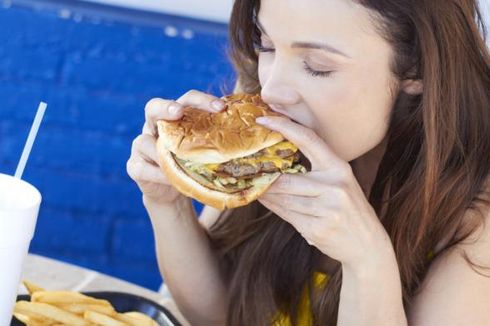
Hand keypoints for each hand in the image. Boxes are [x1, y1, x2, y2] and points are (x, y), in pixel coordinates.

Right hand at [127, 90, 226, 205]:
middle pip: (153, 107)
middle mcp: (154, 126)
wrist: (172, 192)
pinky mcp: (134, 167)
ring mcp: (140, 146)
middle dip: (165, 107)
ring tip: (179, 162)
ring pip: (144, 142)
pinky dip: (158, 174)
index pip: (186, 100)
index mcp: (175, 118)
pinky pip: (142, 168)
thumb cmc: (193, 166)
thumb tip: (259, 134)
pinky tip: (171, 180)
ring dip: (162, 151)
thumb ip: (220, 141)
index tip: (220, 107)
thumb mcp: (206, 152)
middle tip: (177, 112)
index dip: (201, 100)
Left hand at [255, 116, 392, 271]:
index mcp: (339, 168)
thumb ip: (315, 171)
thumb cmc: (348, 210)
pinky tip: (264, 200)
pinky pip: (286, 215)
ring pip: (283, 199)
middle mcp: (335, 187)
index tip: (263, 118)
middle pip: (287, 179)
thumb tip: (278, 159)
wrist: (367, 245)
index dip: (284, 126)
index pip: (309, 140)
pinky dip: (273, 208)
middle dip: (265, 177)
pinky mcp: (317, 229)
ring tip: (252, 186)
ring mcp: (327, 210)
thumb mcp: (339, 184)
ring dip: (265, 194)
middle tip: (246, 168)